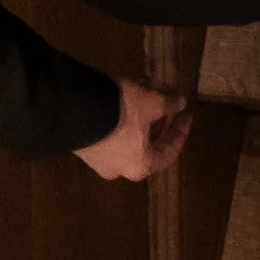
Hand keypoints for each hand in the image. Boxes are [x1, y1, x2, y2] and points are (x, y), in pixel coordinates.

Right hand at [75, 77, 191, 182]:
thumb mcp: (150, 103)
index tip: (186, 114)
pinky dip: (122, 116)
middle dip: (158, 120)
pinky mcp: (84, 145)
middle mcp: (120, 168)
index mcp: (140, 166)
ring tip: (144, 91)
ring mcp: (99, 159)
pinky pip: (110, 132)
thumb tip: (181, 103)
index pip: (168, 152)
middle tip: (165, 101)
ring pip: (128, 137)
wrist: (72, 111)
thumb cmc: (121, 113)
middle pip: (147, 145)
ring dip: (139, 116)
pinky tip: (122, 95)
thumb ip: (168, 104)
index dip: (180, 131)